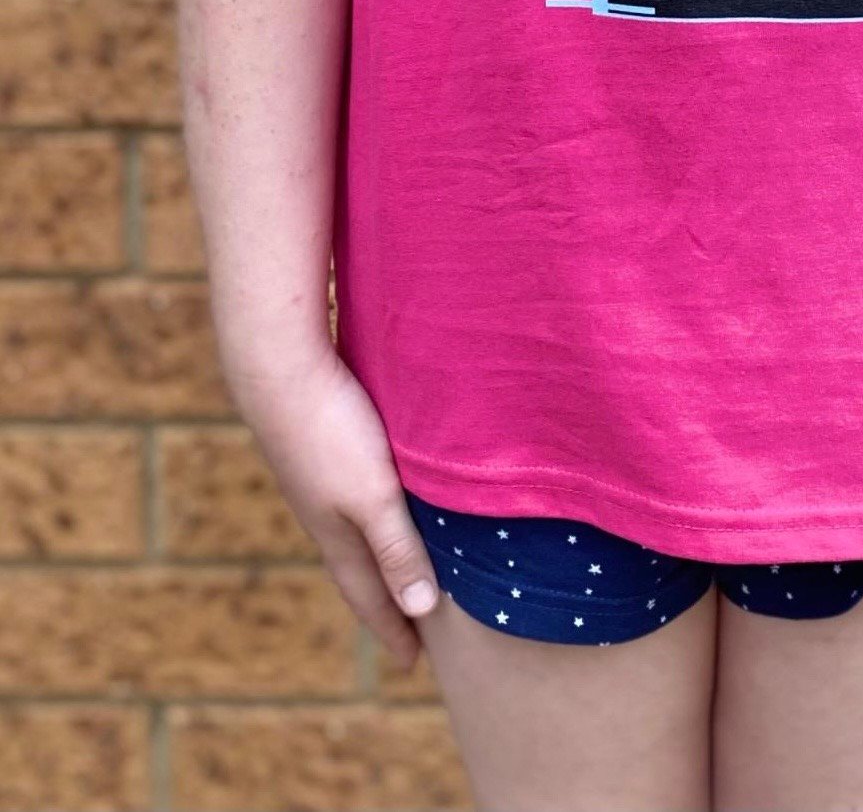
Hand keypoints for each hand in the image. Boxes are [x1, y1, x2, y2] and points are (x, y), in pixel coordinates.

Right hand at [227, 346, 439, 668]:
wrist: (277, 367)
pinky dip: (373, 514)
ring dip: (380, 555)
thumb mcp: (373, 495)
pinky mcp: (320, 444)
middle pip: (361, 568)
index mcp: (337, 533)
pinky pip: (352, 496)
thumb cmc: (331, 430)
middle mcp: (324, 512)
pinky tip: (379, 497)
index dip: (394, 627)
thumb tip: (420, 609)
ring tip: (399, 569)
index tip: (414, 662)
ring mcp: (318, 479)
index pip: (370, 593)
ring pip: (355, 531)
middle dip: (387, 599)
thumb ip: (397, 547)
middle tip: (410, 628)